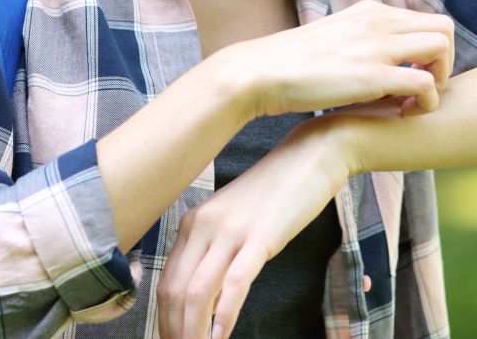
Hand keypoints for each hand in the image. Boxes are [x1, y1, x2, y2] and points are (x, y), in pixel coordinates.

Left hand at [154, 118, 352, 338]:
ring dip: (194, 333)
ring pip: (197, 293)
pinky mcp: (261, 236)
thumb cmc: (277, 190)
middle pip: (174, 293)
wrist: (312, 155)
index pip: (166, 283)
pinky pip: (235, 283)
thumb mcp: (235, 218)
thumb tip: (206, 294)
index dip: (165, 321)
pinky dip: (224, 317)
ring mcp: (232, 230)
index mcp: (193, 222)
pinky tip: (222, 337)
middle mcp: (203, 225)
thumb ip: (216, 249)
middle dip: (174, 332)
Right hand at [218, 0, 454, 119]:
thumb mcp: (336, 39)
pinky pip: (425, 83)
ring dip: (440, 79)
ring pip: (442, 48)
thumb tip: (380, 59)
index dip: (430, 50)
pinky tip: (405, 114)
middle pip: (443, 28)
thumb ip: (362, 41)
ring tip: (414, 102)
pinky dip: (427, 101)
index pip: (426, 19)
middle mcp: (378, 21)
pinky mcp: (372, 76)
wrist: (259, 73)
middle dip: (444, 62)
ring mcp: (376, 46)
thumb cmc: (292, 64)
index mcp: (370, 11)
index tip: (414, 75)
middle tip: (423, 89)